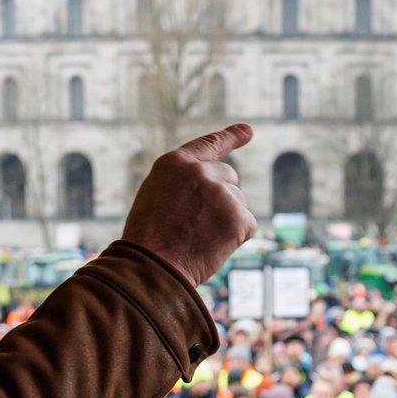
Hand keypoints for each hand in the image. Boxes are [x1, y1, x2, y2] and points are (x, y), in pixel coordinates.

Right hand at [121, 124, 255, 287]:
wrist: (152, 266)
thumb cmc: (148, 238)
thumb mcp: (156, 196)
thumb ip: (184, 183)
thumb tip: (218, 186)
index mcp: (176, 162)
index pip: (209, 145)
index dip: (231, 136)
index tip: (248, 130)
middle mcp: (201, 171)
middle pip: (229, 177)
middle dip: (222, 197)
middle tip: (199, 223)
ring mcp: (222, 193)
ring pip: (238, 203)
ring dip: (226, 220)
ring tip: (199, 238)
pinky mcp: (238, 216)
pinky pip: (248, 224)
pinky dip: (236, 237)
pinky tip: (214, 246)